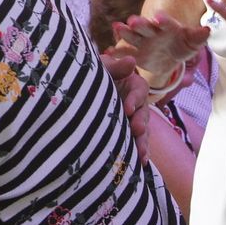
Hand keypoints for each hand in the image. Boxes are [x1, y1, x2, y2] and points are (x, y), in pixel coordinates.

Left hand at [102, 46, 152, 163]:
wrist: (82, 89)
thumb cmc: (92, 73)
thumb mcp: (102, 67)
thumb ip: (115, 67)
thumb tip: (131, 61)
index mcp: (133, 84)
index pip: (139, 90)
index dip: (135, 99)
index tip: (127, 108)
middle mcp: (136, 102)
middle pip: (144, 113)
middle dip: (140, 122)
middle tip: (136, 129)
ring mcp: (132, 118)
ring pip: (142, 131)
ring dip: (142, 142)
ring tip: (141, 154)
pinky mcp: (127, 132)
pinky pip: (136, 142)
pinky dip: (139, 151)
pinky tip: (141, 163)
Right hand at [114, 12, 207, 91]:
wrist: (169, 58)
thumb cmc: (183, 46)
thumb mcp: (192, 43)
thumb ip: (198, 36)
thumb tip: (207, 29)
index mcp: (168, 27)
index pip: (166, 23)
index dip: (163, 20)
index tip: (159, 17)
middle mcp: (152, 31)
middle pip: (145, 27)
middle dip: (140, 24)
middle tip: (133, 21)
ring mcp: (141, 41)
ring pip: (132, 35)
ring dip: (124, 31)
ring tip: (116, 27)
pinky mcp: (134, 52)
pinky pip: (124, 51)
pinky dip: (117, 52)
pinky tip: (109, 52)